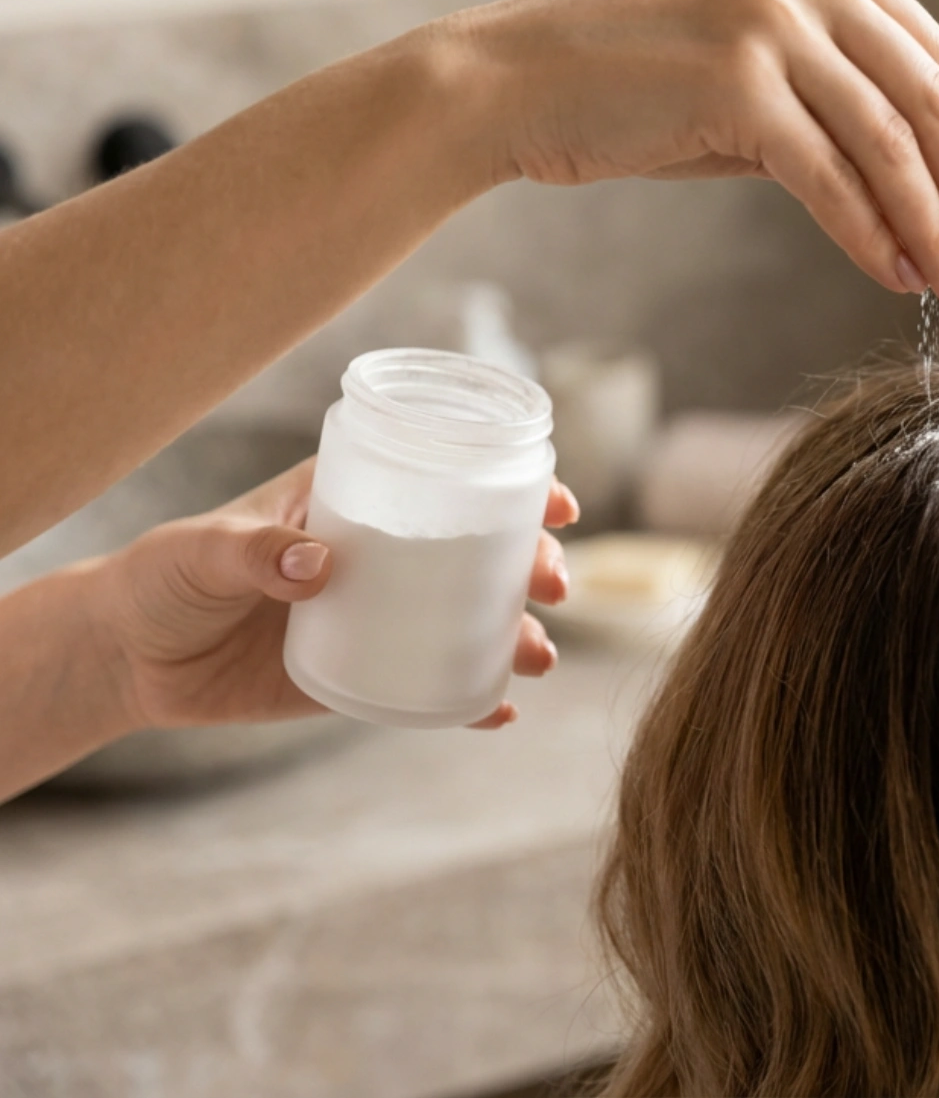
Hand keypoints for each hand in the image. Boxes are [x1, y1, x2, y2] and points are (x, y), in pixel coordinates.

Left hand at [88, 459, 577, 732]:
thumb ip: (255, 553)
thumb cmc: (161, 579)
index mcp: (354, 502)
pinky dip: (470, 701)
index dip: (512, 486)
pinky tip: (498, 712)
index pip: (446, 481)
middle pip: (479, 552)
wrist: (129, 659)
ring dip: (515, 634)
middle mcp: (382, 555)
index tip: (555, 504)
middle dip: (531, 565)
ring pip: (469, 620)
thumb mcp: (201, 551)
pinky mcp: (364, 674)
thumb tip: (319, 565)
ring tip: (535, 657)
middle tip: (550, 585)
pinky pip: (431, 687)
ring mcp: (379, 616)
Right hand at [457, 0, 938, 309]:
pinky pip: (832, 177)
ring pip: (895, 144)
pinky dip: (874, 236)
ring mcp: (773, 21)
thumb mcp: (758, 73)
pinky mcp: (735, 81)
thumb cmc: (636, 88)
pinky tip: (898, 278)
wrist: (511, 82)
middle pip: (937, 103)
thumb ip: (845, 103)